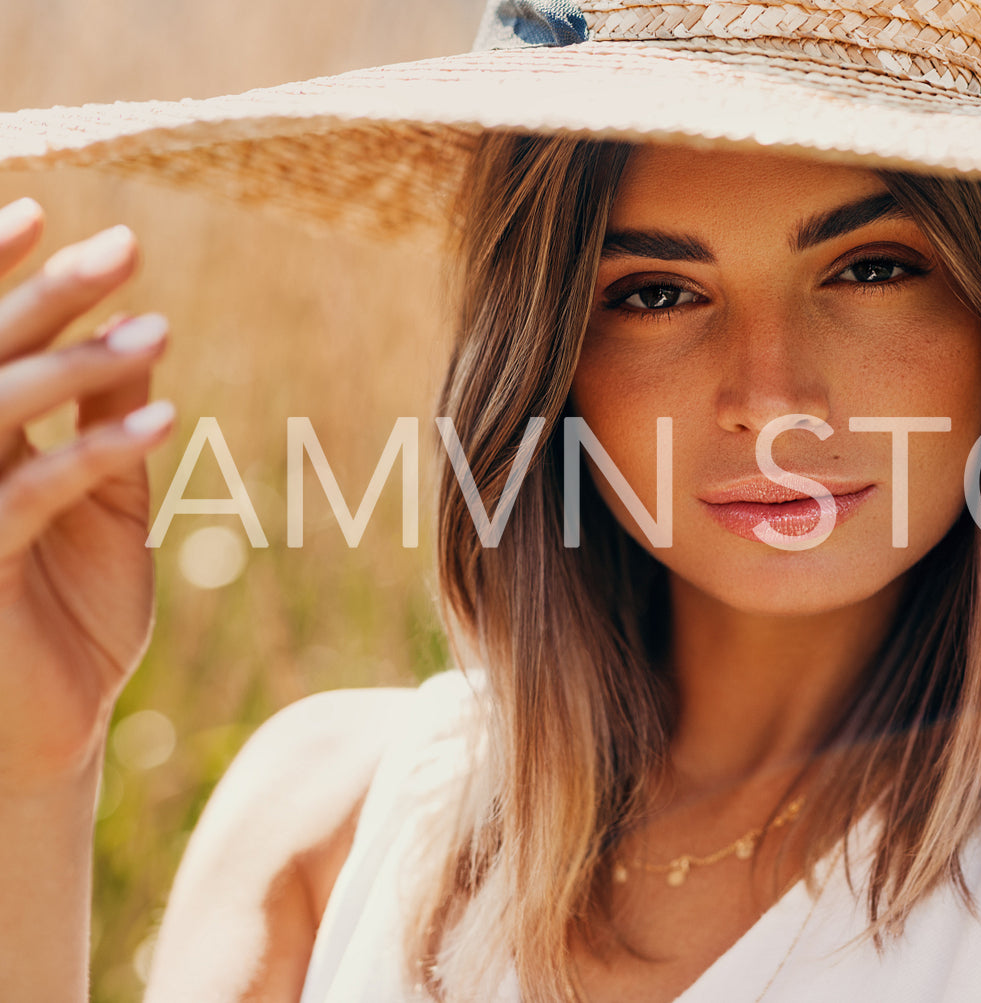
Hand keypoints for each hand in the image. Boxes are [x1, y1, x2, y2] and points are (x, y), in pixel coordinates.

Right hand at [0, 197, 175, 792]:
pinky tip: (159, 420)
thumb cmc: (70, 614)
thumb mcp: (105, 506)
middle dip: (47, 296)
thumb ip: (108, 423)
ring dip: (75, 366)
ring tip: (155, 330)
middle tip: (125, 245)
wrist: (50, 731)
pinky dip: (94, 454)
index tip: (47, 213)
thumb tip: (141, 332)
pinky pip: (27, 497)